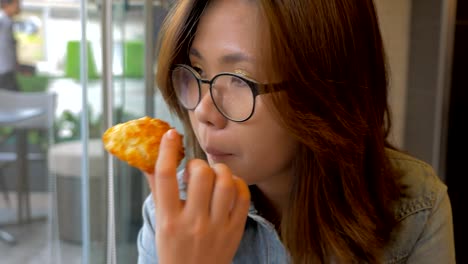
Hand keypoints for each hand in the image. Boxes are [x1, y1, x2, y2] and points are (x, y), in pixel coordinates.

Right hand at [147, 129, 250, 263]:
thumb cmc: (173, 249)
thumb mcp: (161, 223)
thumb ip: (157, 191)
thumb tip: (148, 160)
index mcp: (169, 220)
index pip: (165, 177)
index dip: (167, 150)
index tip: (170, 135)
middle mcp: (193, 223)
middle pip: (200, 174)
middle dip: (198, 165)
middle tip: (195, 171)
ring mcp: (217, 227)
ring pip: (225, 182)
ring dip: (220, 171)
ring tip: (214, 176)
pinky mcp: (235, 230)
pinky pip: (243, 196)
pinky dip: (237, 184)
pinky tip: (229, 186)